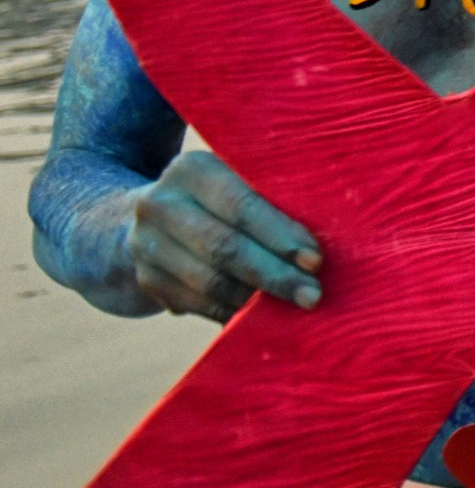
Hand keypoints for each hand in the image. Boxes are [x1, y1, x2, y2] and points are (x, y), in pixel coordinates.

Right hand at [129, 151, 321, 322]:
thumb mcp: (236, 182)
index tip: (315, 260)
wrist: (142, 220)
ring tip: (293, 308)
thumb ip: (270, 200)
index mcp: (192, 170)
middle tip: (312, 295)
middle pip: (224, 247)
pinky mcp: (146, 280)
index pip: (241, 206)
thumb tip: (320, 245)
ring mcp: (145, 245)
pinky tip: (260, 318)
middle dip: (274, 275)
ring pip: (210, 281)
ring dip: (256, 300)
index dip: (280, 236)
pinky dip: (232, 313)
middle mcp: (160, 204)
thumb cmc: (221, 199)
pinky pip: (197, 304)